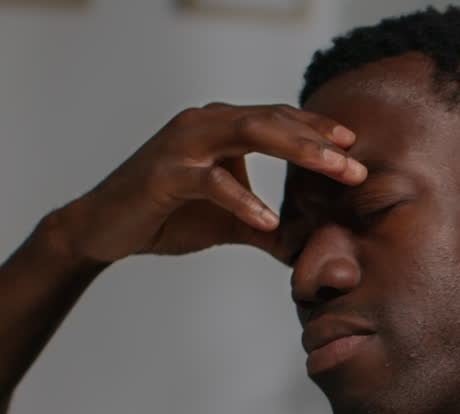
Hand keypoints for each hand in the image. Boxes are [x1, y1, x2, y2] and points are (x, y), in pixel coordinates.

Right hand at [52, 103, 365, 264]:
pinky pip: (211, 181)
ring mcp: (183, 145)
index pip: (279, 118)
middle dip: (319, 140)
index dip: (317, 128)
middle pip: (272, 120)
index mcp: (221, 126)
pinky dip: (243, 199)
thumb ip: (270, 229)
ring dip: (297, 151)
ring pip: (249, 133)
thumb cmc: (169, 216)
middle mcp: (204, 124)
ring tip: (333, 171)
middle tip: (356, 164)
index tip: (355, 145)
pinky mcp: (165, 174)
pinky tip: (269, 219)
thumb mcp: (232, 223)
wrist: (103, 229)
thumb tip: (310, 248)